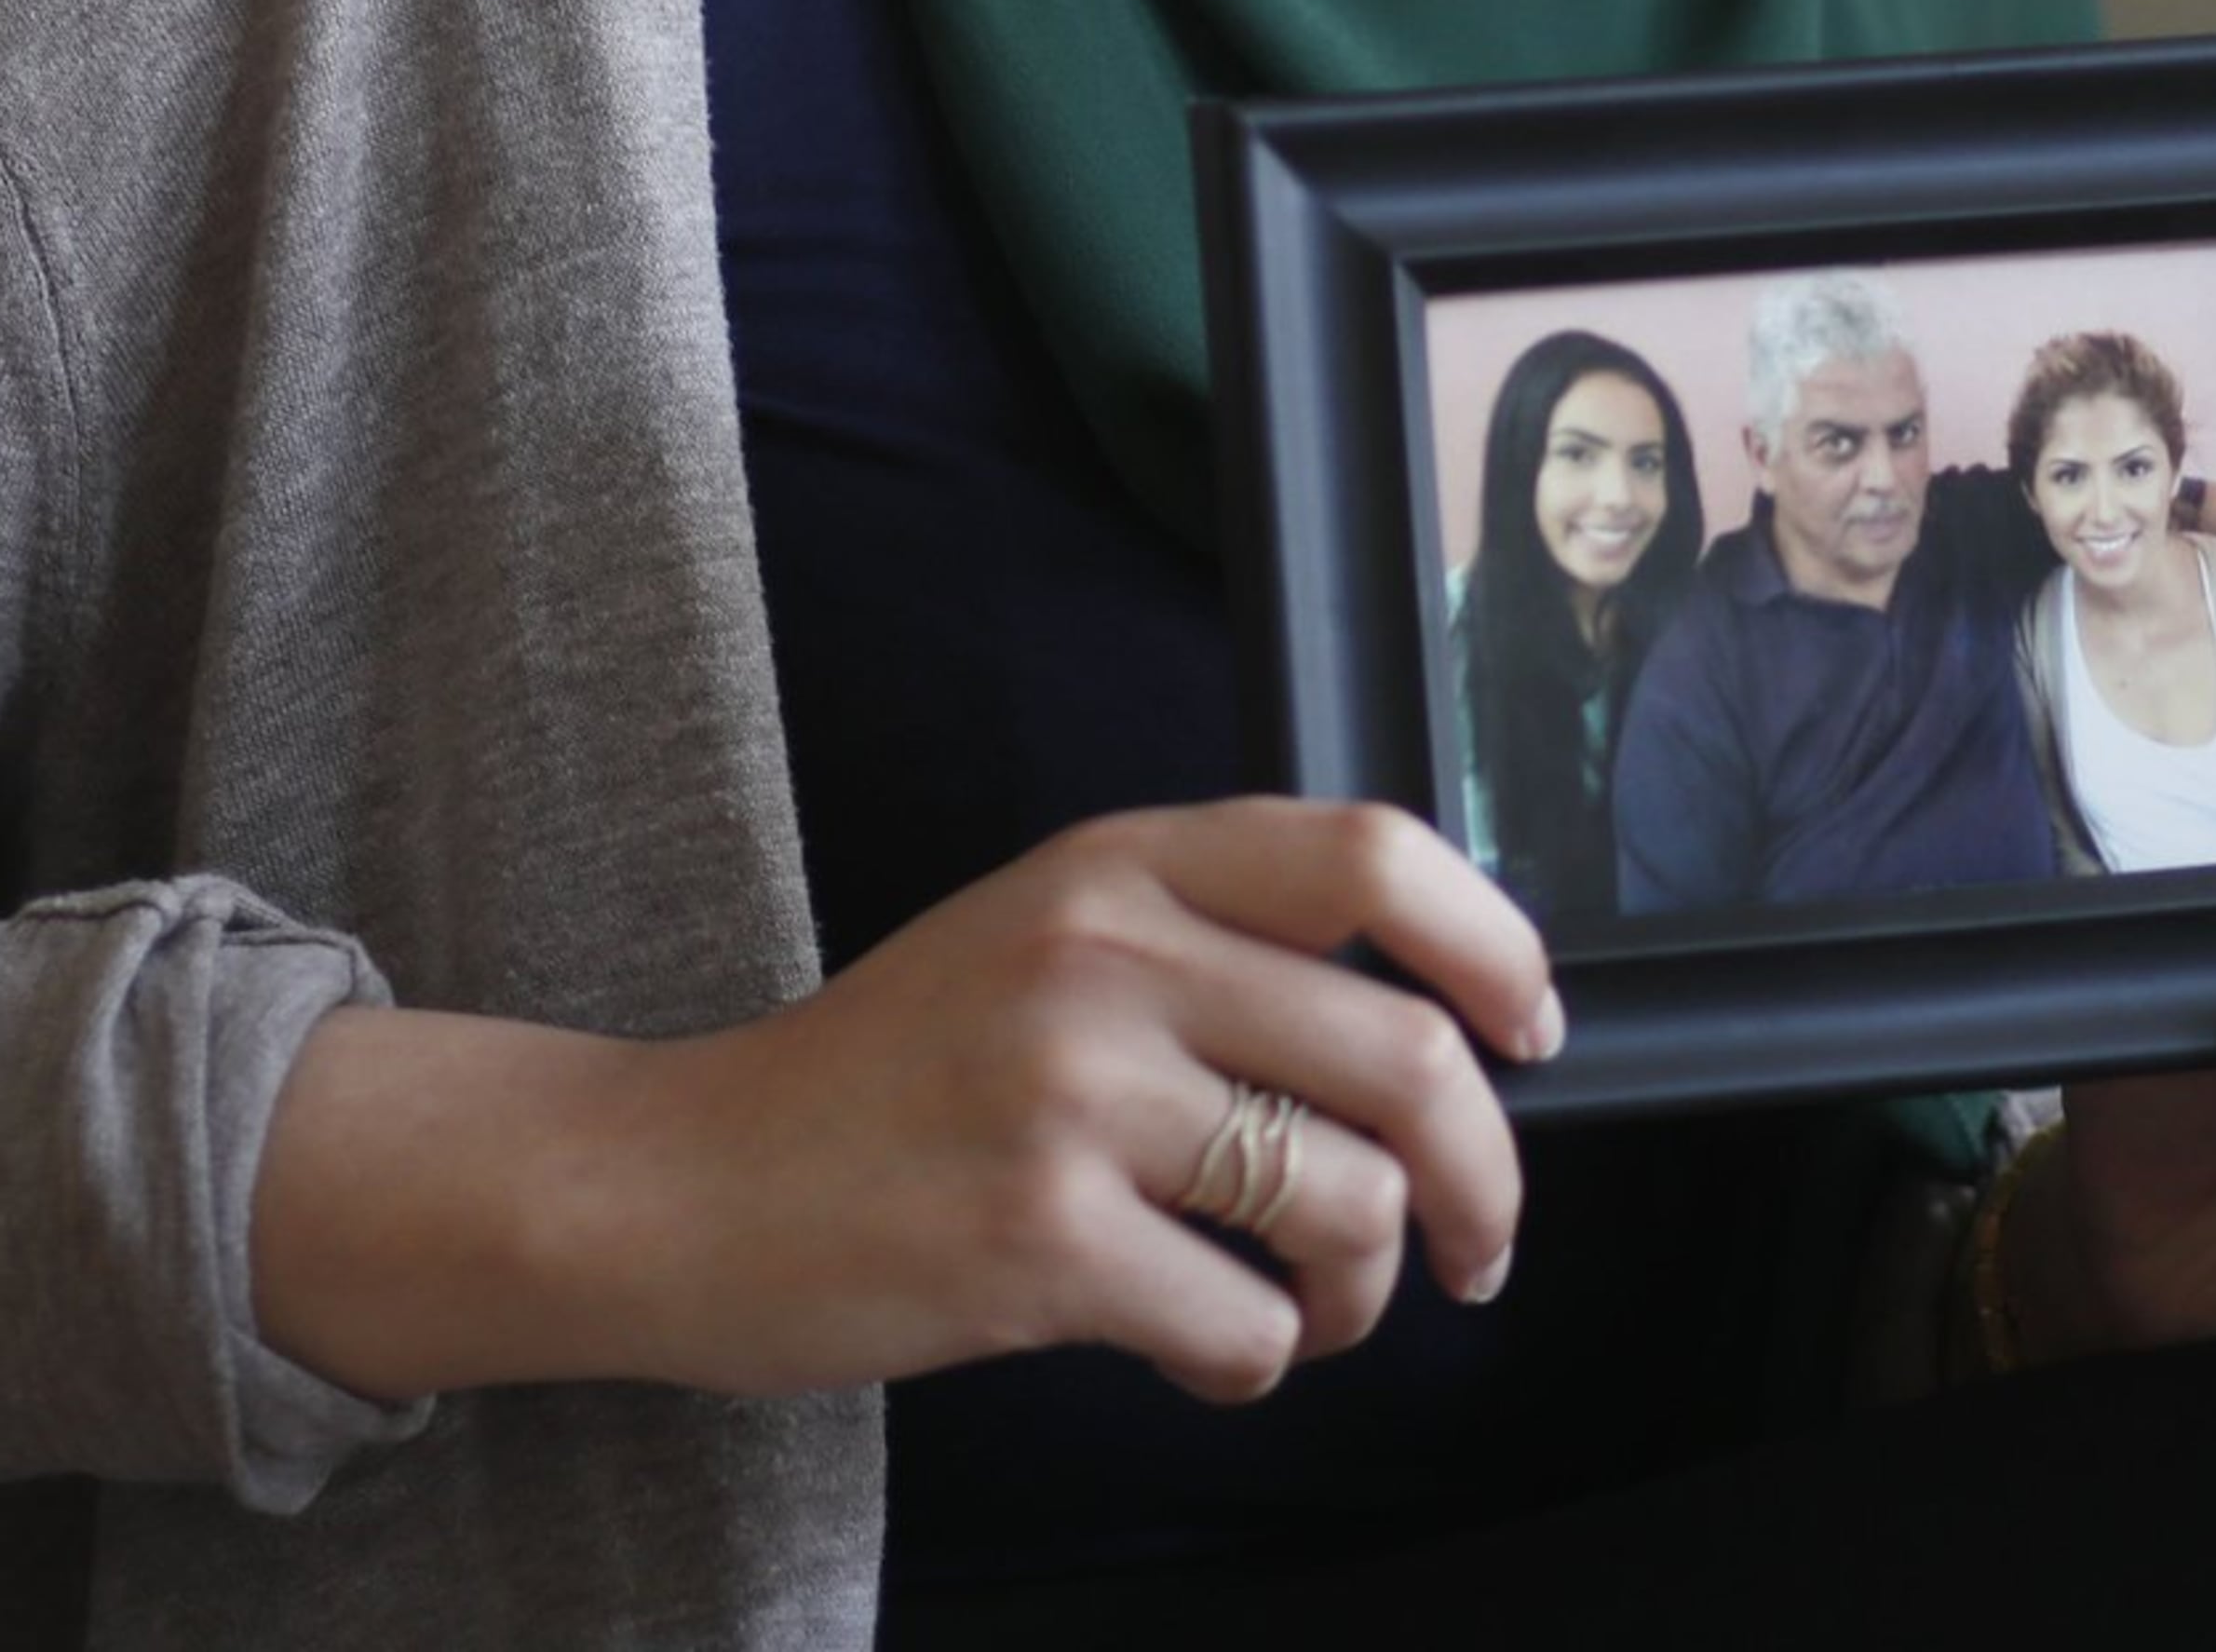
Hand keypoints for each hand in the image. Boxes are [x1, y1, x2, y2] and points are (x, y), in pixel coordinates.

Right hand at [258, 798, 1558, 1411]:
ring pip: (1348, 1203)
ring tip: (1314, 1308)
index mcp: (1119, 860)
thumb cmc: (888, 1075)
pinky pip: (1247, 1327)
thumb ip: (1206, 944)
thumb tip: (1423, 1024)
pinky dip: (1259, 1365)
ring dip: (1368, 1292)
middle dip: (1487, 1177)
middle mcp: (1105, 951)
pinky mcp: (1037, 1240)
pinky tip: (1203, 1350)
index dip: (1490, 942)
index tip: (1531, 1030)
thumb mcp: (1044, 934)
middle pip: (1404, 1054)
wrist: (683, 1180)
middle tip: (1482, 1246)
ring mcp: (1071, 1093)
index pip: (1370, 851)